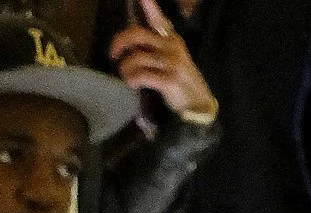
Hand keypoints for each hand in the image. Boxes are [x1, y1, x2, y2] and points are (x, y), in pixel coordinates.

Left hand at [110, 0, 217, 118]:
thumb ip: (153, 48)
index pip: (157, 18)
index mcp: (171, 38)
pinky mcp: (169, 80)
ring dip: (125, 68)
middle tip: (113, 54)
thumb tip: (128, 44)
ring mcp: (171, 63)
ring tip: (126, 76)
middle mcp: (171, 46)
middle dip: (120, 42)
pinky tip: (132, 84)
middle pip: (138, 34)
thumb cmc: (180, 81)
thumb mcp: (170, 58)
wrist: (197, 104)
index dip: (148, 5)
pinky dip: (132, 80)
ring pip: (137, 58)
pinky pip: (142, 75)